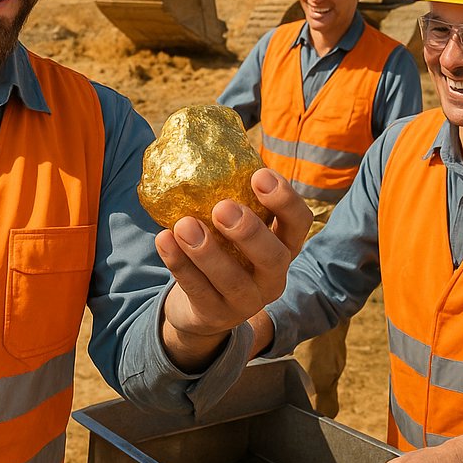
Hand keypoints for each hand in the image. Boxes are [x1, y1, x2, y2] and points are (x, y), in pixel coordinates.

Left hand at [158, 168, 311, 369]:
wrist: (201, 309)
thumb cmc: (221, 252)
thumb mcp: (233, 230)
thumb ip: (228, 198)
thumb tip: (199, 146)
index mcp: (282, 246)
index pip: (299, 223)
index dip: (285, 200)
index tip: (259, 175)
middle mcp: (273, 277)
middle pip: (274, 257)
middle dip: (249, 231)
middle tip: (222, 207)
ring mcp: (246, 302)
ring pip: (233, 280)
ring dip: (207, 251)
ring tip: (184, 225)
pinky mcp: (216, 316)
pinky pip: (198, 291)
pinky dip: (179, 265)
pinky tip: (163, 240)